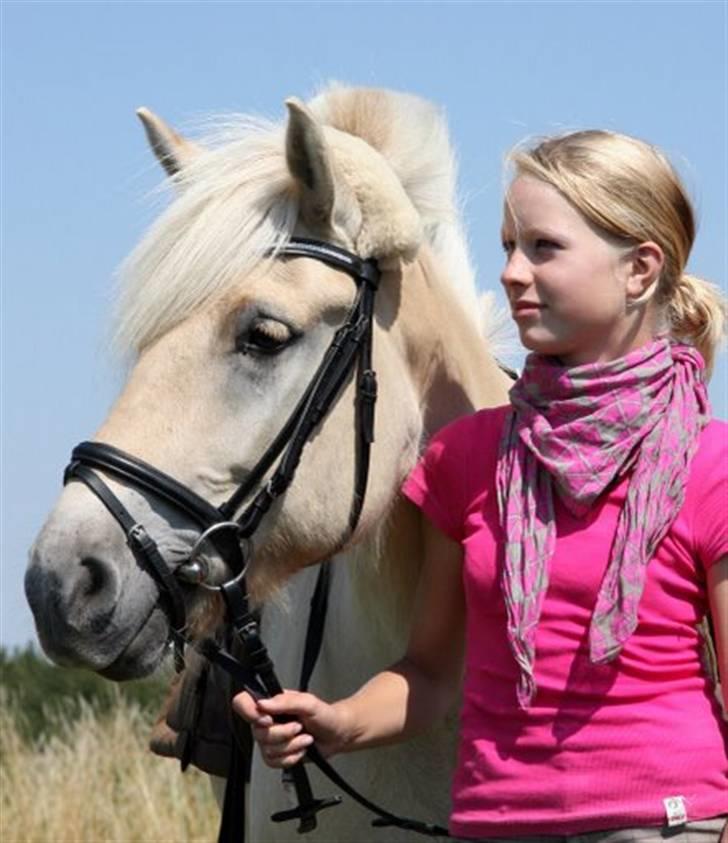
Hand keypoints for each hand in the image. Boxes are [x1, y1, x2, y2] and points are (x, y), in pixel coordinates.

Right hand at [233, 689, 348, 767]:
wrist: (338, 734)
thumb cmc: (325, 714)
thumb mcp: (308, 702)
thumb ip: (285, 701)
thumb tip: (262, 704)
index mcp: (270, 703)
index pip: (242, 703)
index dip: (250, 713)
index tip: (269, 720)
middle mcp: (266, 720)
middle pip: (257, 733)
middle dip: (282, 734)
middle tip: (299, 727)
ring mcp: (270, 739)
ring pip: (266, 750)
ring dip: (291, 746)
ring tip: (305, 738)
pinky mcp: (277, 755)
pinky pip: (273, 763)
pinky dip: (291, 758)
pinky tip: (301, 750)